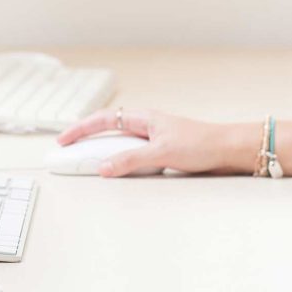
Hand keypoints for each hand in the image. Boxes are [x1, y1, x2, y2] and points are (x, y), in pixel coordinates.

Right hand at [57, 107, 225, 176]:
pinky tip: (117, 172)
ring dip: (103, 152)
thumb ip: (131, 160)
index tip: (63, 140)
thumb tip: (104, 167)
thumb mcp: (162, 152)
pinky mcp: (162, 152)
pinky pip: (133, 155)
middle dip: (86, 140)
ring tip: (86, 164)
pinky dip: (120, 162)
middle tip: (68, 153)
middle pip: (109, 130)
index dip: (81, 129)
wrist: (227, 150)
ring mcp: (154, 139)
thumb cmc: (201, 143)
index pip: (104, 119)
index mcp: (145, 118)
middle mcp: (147, 126)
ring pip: (120, 144)